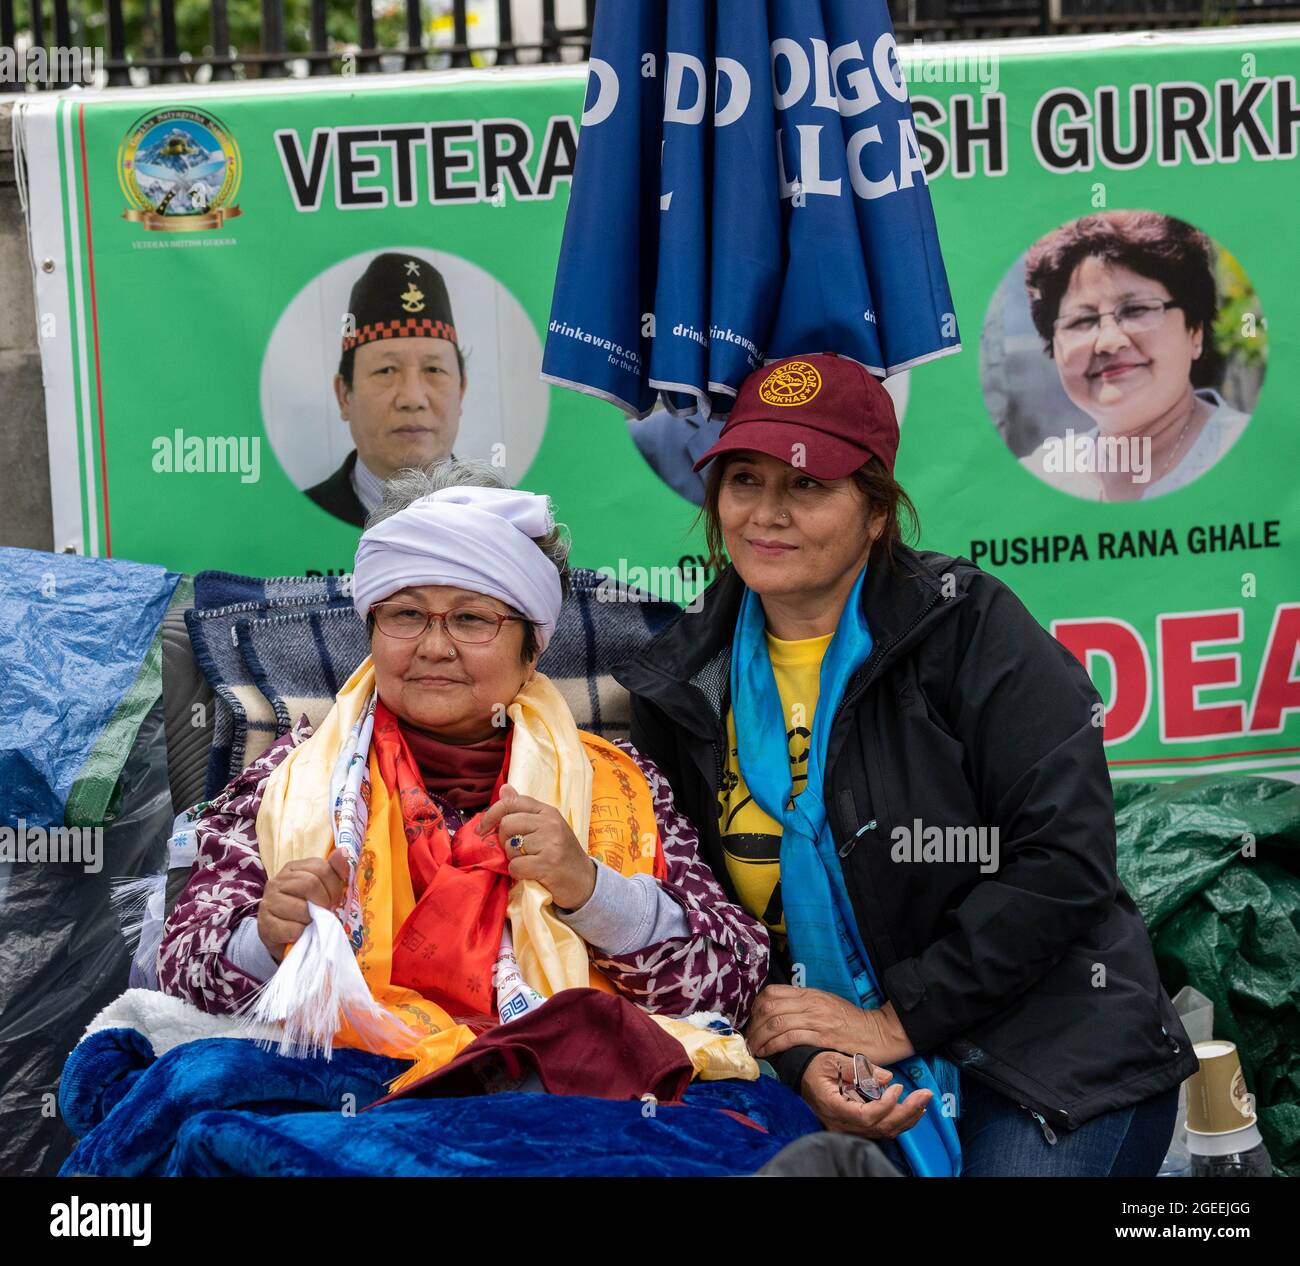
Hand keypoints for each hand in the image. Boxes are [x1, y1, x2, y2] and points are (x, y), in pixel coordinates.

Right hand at [257, 851, 348, 962]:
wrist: (283, 936)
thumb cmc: (306, 909)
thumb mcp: (323, 888)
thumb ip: (335, 870)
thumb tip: (344, 851)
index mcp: (293, 868)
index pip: (321, 868)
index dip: (334, 886)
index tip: (335, 899)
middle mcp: (277, 881)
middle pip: (310, 884)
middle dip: (324, 902)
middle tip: (325, 912)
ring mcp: (268, 902)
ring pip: (301, 908)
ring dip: (312, 919)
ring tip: (310, 922)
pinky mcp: (264, 924)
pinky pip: (292, 929)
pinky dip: (301, 933)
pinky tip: (299, 933)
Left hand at [478, 784, 596, 910]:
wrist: (586, 883)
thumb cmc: (562, 855)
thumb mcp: (547, 828)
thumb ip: (524, 810)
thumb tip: (504, 788)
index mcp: (548, 812)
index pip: (512, 802)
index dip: (492, 814)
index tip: (482, 829)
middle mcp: (550, 823)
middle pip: (507, 824)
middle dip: (503, 841)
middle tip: (515, 851)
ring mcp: (550, 843)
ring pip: (509, 847)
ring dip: (513, 859)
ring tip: (529, 862)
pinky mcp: (548, 864)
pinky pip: (515, 866)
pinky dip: (518, 873)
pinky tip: (530, 874)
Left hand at [745, 985, 914, 1063]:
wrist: (879, 1032)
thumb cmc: (852, 1022)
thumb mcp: (826, 1005)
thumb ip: (804, 1007)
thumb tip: (779, 1016)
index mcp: (810, 993)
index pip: (772, 992)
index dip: (756, 1007)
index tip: (751, 1021)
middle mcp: (810, 1003)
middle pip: (769, 1007)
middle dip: (753, 1024)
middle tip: (747, 1039)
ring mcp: (816, 1018)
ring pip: (776, 1022)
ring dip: (759, 1036)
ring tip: (752, 1048)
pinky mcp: (822, 1036)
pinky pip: (790, 1037)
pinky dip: (773, 1045)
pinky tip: (766, 1052)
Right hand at [800, 1050, 930, 1138]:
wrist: (802, 1075)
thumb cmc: (815, 1066)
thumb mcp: (832, 1060)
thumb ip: (858, 1068)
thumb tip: (886, 1077)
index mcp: (834, 1107)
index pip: (866, 1117)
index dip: (886, 1106)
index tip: (897, 1088)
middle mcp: (841, 1124)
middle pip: (880, 1127)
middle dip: (906, 1112)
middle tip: (925, 1094)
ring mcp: (848, 1128)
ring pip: (883, 1131)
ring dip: (907, 1117)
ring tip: (923, 1101)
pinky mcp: (855, 1126)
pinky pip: (881, 1129)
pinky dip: (899, 1120)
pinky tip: (912, 1110)